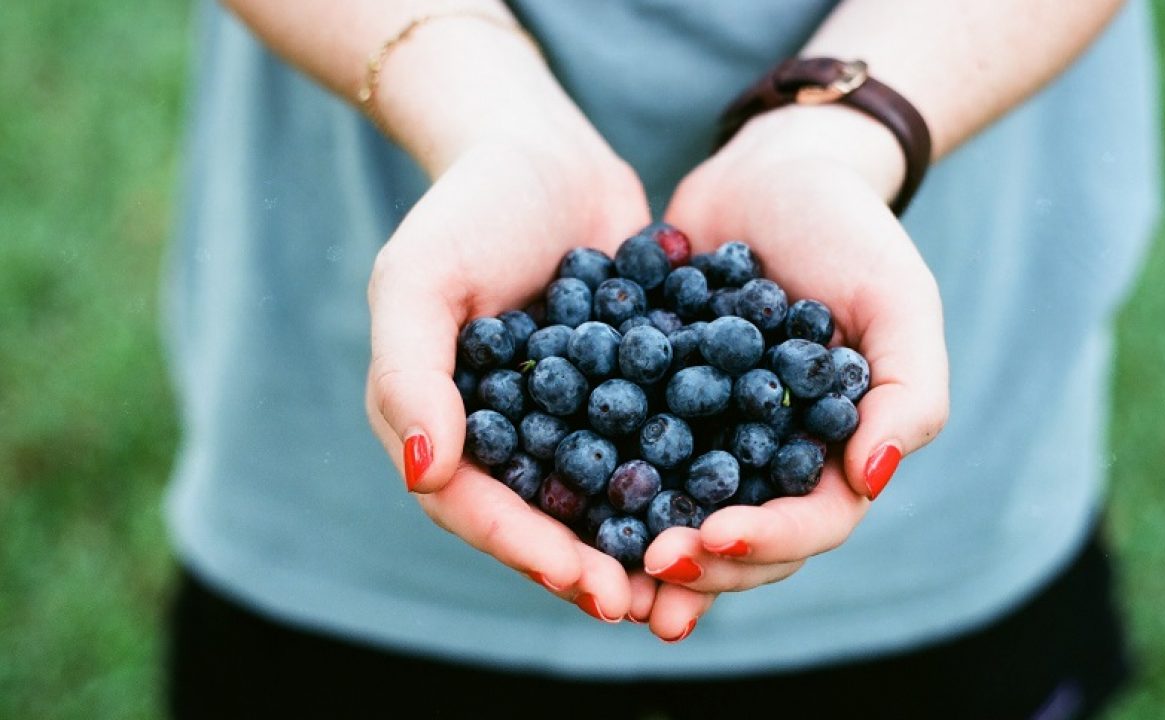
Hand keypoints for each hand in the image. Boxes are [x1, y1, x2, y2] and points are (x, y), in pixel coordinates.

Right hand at [365, 130, 655, 623]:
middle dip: (593, 567)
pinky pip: (654, 446)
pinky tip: (733, 505)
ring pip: (604, 498)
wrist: (544, 152)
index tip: (588, 585)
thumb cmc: (467, 209)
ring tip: (693, 580)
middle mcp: (506, 436)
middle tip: (646, 607)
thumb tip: (425, 475)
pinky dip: (686, 480)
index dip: (530, 552)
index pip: (478, 508)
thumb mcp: (419, 279)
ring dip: (644, 543)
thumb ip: (408, 374)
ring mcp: (570, 418)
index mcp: (444, 426)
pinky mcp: (628, 393)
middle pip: (545, 520)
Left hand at [632, 104, 949, 638]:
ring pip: (681, 512)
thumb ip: (909, 391)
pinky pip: (627, 454)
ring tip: (605, 570)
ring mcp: (711, 436)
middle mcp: (772, 457)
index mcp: (836, 450)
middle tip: (650, 565)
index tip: (715, 537)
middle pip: (743, 539)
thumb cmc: (847, 230)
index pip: (813, 522)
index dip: (768, 540)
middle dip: (700, 563)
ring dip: (647, 549)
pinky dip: (601, 485)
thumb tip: (872, 480)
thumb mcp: (897, 298)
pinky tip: (562, 503)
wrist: (770, 171)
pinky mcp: (655, 405)